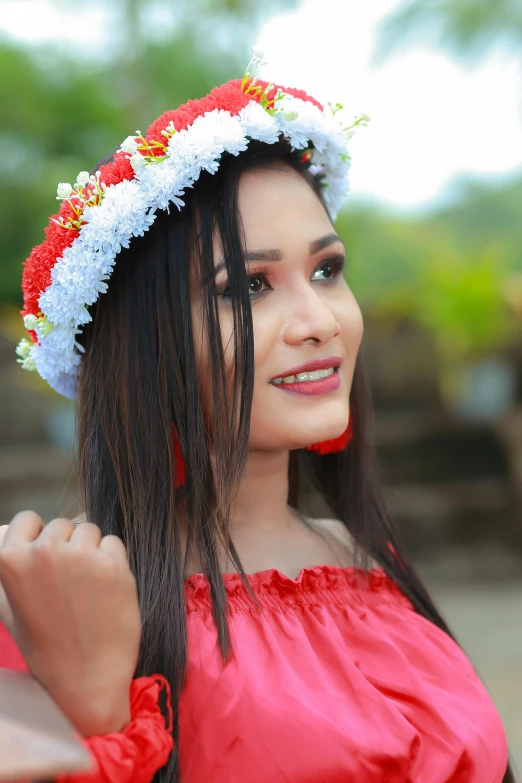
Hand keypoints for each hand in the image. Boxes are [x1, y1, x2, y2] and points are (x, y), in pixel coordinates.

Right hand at [0, 512, 141, 736]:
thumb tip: (14, 538)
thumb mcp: (11, 609)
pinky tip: (106, 591)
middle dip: (69, 546)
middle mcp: (44, 552)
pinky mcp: (112, 564)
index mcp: (11, 561)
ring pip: (90, 530)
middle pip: (63, 524)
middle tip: (70, 585)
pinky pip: (113, 544)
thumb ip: (12, 571)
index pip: (29, 518)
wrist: (86, 680)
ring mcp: (79, 556)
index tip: (49, 556)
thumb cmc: (47, 647)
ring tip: (87, 590)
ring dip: (92, 551)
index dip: (41, 535)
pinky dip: (113, 562)